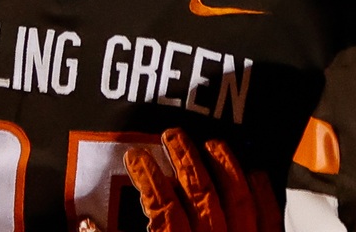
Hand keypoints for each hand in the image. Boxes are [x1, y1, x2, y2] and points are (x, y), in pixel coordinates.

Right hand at [75, 129, 279, 231]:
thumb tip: (85, 226)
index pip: (161, 205)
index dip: (148, 176)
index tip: (135, 157)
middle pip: (201, 192)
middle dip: (185, 158)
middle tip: (172, 134)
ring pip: (239, 198)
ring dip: (225, 166)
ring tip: (212, 143)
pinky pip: (270, 217)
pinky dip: (263, 192)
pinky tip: (254, 174)